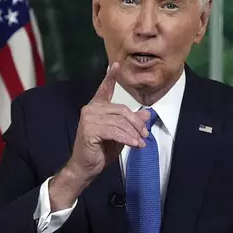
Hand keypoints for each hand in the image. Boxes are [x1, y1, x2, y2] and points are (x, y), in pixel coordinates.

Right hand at [49, 62, 149, 209]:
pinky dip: (127, 139)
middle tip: (146, 135)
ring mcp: (89, 118)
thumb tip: (147, 114)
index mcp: (97, 107)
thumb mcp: (121, 135)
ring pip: (120, 122)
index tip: (115, 64)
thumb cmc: (101, 151)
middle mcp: (91, 109)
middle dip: (136, 123)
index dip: (110, 77)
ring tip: (141, 143)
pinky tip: (135, 145)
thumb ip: (131, 123)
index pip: (104, 89)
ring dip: (133, 134)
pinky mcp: (89, 129)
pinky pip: (115, 131)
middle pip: (122, 110)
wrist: (86, 168)